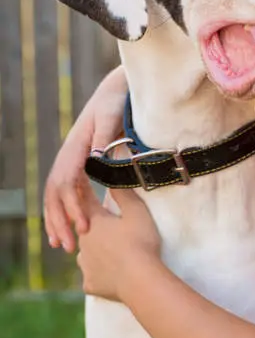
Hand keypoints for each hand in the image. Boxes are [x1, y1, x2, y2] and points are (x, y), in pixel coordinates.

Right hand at [44, 66, 128, 251]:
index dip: (72, 207)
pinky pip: (67, 192)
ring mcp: (72, 161)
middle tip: (67, 247)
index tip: (83, 227)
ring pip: (56, 196)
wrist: (115, 91)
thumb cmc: (115, 102)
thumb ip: (104, 136)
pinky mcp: (79, 164)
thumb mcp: (111, 116)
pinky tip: (70, 227)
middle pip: (55, 194)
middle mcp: (69, 156)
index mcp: (76, 148)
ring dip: (57, 220)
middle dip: (58, 221)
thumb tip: (95, 159)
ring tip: (61, 246)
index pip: (67, 183)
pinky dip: (65, 210)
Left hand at [77, 187, 161, 302]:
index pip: (87, 202)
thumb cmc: (140, 242)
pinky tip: (111, 276)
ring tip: (112, 255)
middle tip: (109, 229)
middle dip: (94, 228)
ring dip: (95, 252)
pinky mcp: (90, 283)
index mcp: (95, 223)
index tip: (80, 181)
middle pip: (85, 231)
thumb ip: (124, 195)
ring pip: (87, 255)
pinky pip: (93, 276)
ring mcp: (85, 265)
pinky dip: (101, 274)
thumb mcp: (138, 213)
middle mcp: (84, 242)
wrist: (139, 279)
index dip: (85, 191)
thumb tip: (113, 180)